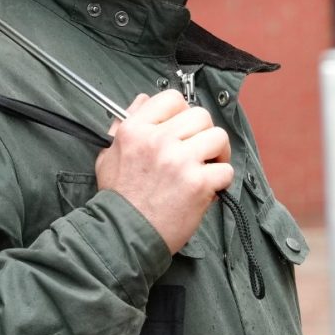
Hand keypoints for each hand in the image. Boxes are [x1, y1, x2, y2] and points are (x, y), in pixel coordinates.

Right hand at [95, 90, 233, 253]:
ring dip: (218, 153)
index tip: (183, 129)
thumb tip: (143, 100)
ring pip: (218, 138)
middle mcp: (158, 140)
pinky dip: (221, 181)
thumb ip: (124, 125)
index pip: (172, 99)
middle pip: (201, 116)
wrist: (123, 234)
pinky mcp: (198, 184)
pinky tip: (208, 188)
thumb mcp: (108, 154)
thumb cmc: (117, 199)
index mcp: (135, 130)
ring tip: (208, 167)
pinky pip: (225, 170)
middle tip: (199, 150)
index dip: (182, 112)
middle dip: (204, 132)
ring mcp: (180, 161)